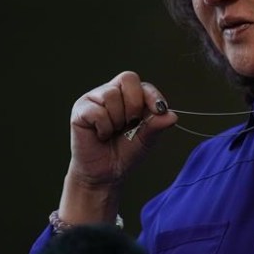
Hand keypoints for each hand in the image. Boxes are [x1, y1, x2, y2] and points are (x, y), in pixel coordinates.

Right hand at [59, 71, 177, 222]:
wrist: (105, 175)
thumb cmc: (125, 154)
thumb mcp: (146, 140)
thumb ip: (157, 125)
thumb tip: (172, 115)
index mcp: (129, 97)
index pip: (142, 84)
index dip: (152, 95)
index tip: (159, 110)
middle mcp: (111, 93)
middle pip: (128, 78)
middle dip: (134, 104)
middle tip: (130, 124)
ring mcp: (94, 99)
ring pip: (111, 95)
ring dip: (117, 120)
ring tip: (113, 132)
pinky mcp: (80, 110)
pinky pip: (97, 111)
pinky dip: (104, 128)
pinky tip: (101, 136)